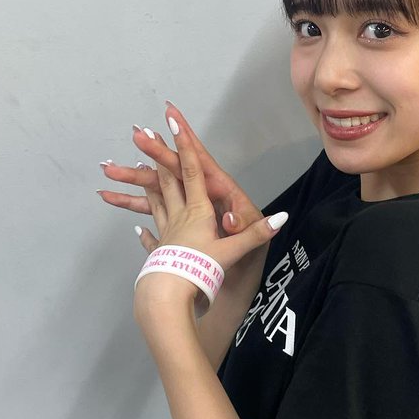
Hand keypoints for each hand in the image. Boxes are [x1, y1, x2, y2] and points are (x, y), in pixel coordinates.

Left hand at [98, 103, 286, 326]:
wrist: (169, 296)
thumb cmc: (200, 270)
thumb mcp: (234, 252)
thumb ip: (256, 234)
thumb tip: (283, 218)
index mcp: (197, 211)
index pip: (191, 171)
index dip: (183, 145)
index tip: (171, 122)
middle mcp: (178, 216)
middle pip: (166, 180)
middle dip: (156, 156)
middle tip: (140, 134)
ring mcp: (166, 233)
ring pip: (155, 202)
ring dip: (147, 185)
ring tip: (135, 169)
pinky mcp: (160, 252)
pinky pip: (152, 237)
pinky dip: (145, 231)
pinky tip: (138, 229)